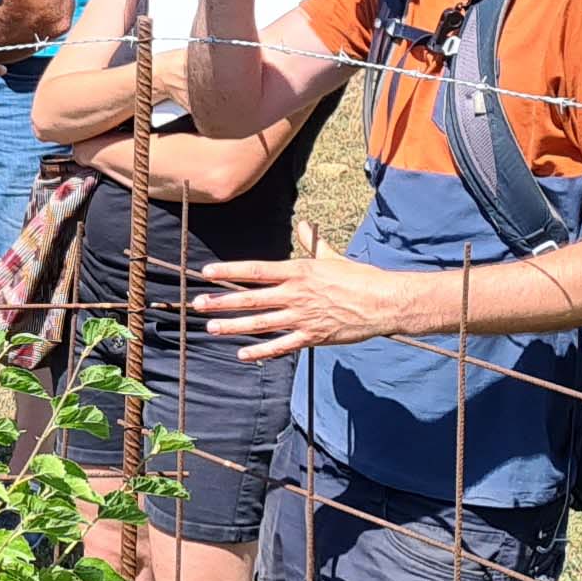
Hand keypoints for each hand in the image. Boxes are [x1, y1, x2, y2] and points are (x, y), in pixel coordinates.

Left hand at [202, 244, 429, 361]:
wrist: (384, 302)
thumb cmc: (359, 277)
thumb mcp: (332, 257)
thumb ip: (312, 244)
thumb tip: (302, 226)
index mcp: (298, 272)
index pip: (255, 270)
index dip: (229, 271)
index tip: (206, 272)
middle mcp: (295, 294)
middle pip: (251, 297)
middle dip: (222, 301)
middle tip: (198, 304)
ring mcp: (302, 317)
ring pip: (261, 322)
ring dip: (234, 326)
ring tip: (211, 328)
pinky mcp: (313, 337)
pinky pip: (282, 345)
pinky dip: (261, 351)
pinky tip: (242, 354)